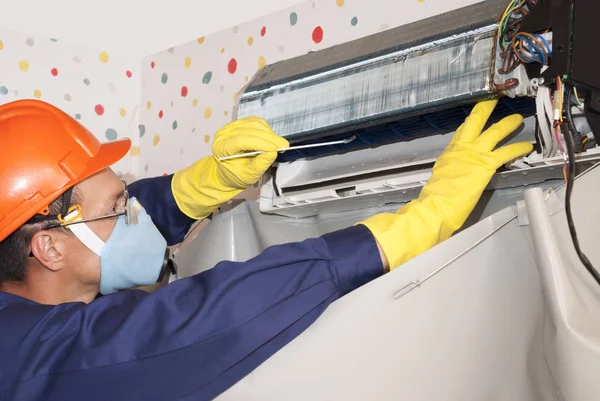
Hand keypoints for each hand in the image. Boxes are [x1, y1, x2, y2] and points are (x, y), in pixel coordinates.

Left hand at [212, 116, 288, 188]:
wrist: (229, 172)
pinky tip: (271, 139)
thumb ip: (260, 164)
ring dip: (269, 133)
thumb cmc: (237, 175)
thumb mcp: (249, 175)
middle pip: (249, 129)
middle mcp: (224, 133)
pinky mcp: (240, 123)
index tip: (276, 150)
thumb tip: (273, 152)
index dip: (260, 143)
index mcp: (221, 147)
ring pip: (254, 123)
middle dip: (269, 138)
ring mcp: (231, 126)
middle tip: (284, 146)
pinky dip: (266, 129)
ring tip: (279, 144)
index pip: (241, 140)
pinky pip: (256, 122)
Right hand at [359, 99, 533, 269]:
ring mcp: (474, 154)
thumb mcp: (439, 178)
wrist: (437, 204)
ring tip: (517, 119)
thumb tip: (453, 175)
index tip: (473, 116)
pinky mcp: (486, 164)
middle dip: (484, 109)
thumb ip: (449, 172)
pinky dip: (518, 148)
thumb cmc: (435, 198)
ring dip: (507, 124)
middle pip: (474, 122)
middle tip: (492, 100)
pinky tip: (527, 146)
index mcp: (449, 154)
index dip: (468, 123)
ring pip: (494, 132)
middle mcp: (461, 149)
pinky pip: (506, 152)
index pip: (460, 133)